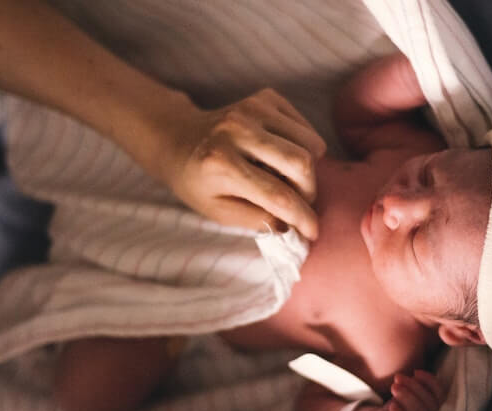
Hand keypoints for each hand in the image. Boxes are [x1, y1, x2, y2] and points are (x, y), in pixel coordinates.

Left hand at [152, 88, 325, 239]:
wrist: (177, 138)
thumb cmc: (196, 181)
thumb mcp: (218, 212)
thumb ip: (257, 220)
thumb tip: (293, 225)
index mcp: (221, 163)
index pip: (278, 195)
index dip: (302, 217)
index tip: (314, 232)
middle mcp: (238, 130)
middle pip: (301, 164)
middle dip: (309, 192)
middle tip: (299, 204)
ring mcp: (253, 108)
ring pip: (310, 144)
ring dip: (307, 170)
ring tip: (288, 180)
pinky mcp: (266, 98)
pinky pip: (305, 128)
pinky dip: (304, 148)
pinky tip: (283, 157)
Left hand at [350, 370, 443, 410]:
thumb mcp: (407, 397)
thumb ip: (417, 389)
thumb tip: (417, 375)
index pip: (440, 397)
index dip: (431, 383)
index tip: (416, 372)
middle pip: (430, 405)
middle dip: (414, 387)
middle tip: (398, 377)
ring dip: (407, 398)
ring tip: (394, 387)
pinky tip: (392, 406)